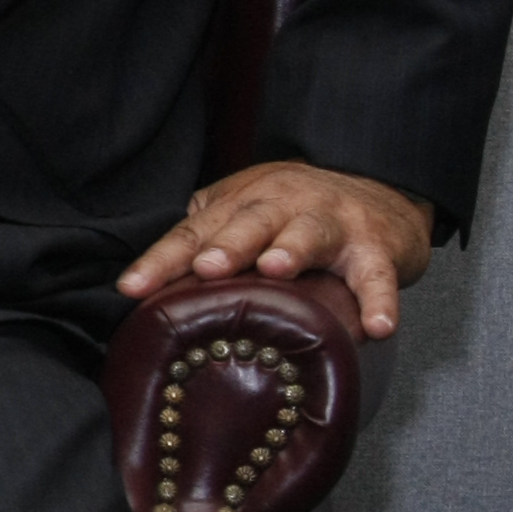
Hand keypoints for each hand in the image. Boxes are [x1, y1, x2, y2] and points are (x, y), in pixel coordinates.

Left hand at [117, 160, 435, 340]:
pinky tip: (376, 326)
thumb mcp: (242, 214)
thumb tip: (146, 286)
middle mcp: (283, 207)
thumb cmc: (293, 210)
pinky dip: (380, 299)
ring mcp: (332, 223)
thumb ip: (202, 240)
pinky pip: (378, 275)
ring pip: (308, 232)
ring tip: (274, 269)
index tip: (132, 289)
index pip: (193, 234)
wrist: (377, 186)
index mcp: (241, 204)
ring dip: (291, 248)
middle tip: (205, 267)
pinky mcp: (377, 247)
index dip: (161, 260)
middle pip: (249, 223)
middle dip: (226, 244)